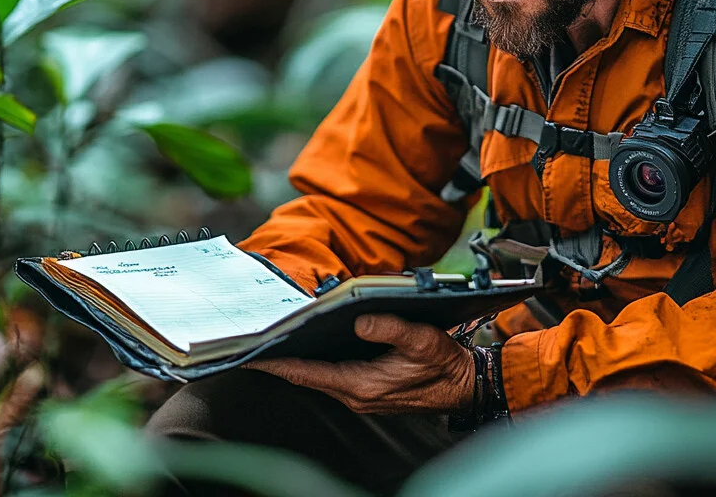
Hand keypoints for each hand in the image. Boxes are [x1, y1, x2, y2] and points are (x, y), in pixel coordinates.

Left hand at [246, 314, 473, 413]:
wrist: (465, 387)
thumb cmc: (444, 365)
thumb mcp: (421, 339)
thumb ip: (389, 327)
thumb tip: (360, 319)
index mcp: (362, 384)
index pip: (307, 373)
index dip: (276, 362)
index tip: (250, 353)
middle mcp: (356, 394)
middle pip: (306, 376)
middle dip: (280, 358)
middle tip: (253, 341)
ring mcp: (360, 395)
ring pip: (317, 376)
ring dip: (296, 361)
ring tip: (273, 340)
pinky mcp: (367, 391)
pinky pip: (331, 376)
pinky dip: (315, 364)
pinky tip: (309, 347)